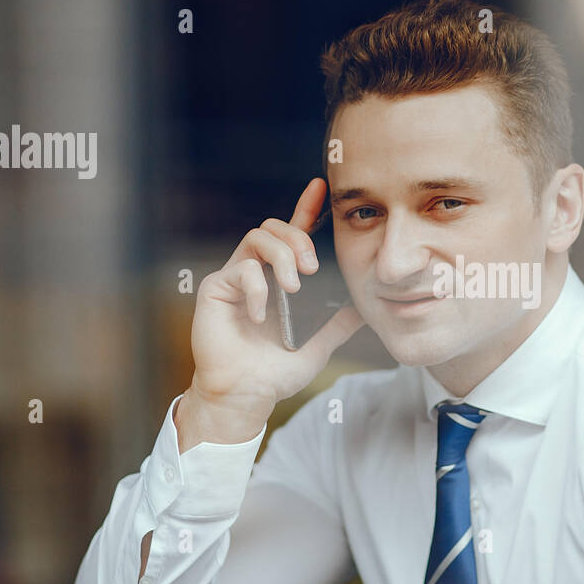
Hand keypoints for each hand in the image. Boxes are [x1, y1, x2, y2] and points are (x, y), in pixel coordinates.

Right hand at [184, 178, 365, 441]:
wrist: (247, 396)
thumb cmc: (276, 372)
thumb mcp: (319, 344)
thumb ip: (340, 322)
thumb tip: (369, 305)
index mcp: (279, 278)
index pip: (293, 234)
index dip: (306, 207)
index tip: (321, 187)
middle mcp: (255, 271)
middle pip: (274, 226)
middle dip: (298, 238)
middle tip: (312, 269)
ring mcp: (233, 277)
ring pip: (256, 237)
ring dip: (281, 256)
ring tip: (293, 288)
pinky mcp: (215, 289)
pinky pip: (239, 269)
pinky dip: (258, 289)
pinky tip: (264, 314)